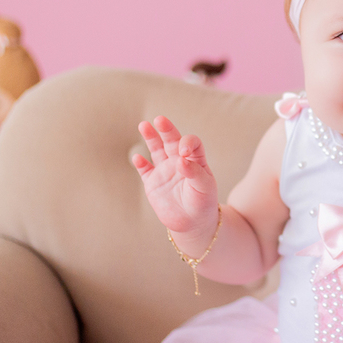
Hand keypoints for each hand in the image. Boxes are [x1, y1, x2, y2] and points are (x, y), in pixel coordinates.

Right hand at [132, 116, 219, 239]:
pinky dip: (140, 164)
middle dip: (167, 130)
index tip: (183, 152)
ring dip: (150, 138)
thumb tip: (181, 160)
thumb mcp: (205, 187)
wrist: (193, 223)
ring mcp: (165, 171)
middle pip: (172, 141)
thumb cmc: (204, 202)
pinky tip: (137, 158)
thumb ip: (195, 172)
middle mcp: (179, 161)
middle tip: (160, 120)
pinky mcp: (153, 183)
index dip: (187, 142)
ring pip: (156, 150)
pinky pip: (145, 170)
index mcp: (195, 160)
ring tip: (143, 125)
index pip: (191, 143)